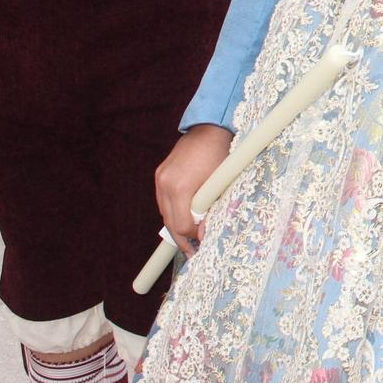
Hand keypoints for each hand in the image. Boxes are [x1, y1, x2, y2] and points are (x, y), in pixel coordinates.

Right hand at [155, 124, 233, 255]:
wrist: (210, 128)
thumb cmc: (222, 154)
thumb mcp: (220, 185)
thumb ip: (211, 210)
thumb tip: (204, 233)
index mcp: (181, 188)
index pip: (182, 225)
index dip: (193, 237)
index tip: (203, 242)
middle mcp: (165, 184)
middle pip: (169, 222)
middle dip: (181, 239)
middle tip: (192, 253)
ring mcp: (160, 178)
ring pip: (165, 212)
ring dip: (176, 225)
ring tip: (189, 239)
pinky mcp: (160, 173)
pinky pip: (164, 200)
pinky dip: (173, 210)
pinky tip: (184, 217)